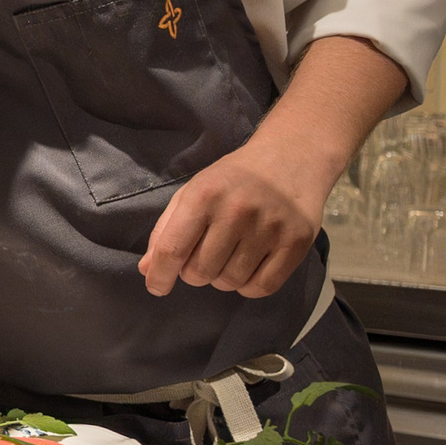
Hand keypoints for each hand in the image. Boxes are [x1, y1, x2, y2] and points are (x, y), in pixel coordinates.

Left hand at [140, 134, 333, 298]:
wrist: (290, 157)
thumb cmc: (232, 179)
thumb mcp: (192, 192)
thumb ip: (166, 230)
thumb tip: (149, 270)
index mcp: (204, 195)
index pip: (173, 249)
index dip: (160, 276)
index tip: (157, 288)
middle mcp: (237, 211)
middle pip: (201, 271)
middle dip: (194, 273)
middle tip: (203, 256)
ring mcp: (270, 227)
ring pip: (230, 282)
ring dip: (222, 278)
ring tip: (228, 256)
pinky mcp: (296, 242)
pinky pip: (263, 287)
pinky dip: (249, 287)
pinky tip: (248, 268)